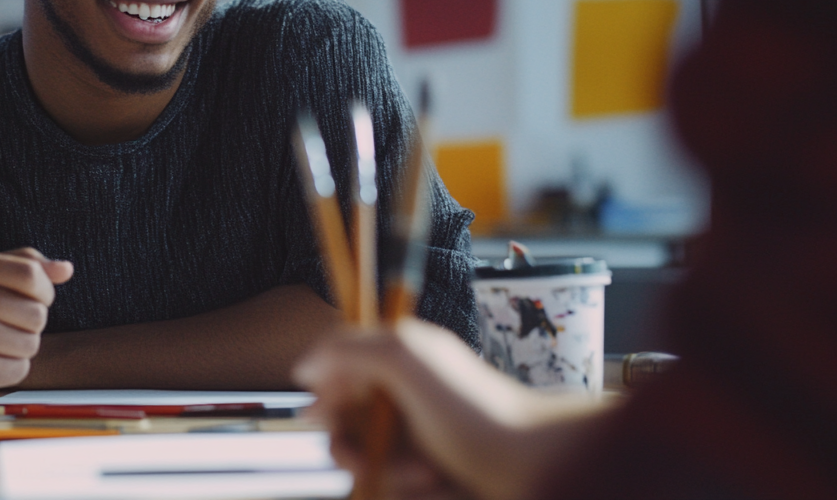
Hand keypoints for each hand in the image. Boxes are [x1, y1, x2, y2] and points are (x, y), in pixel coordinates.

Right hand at [0, 246, 73, 403]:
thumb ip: (17, 265)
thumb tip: (66, 269)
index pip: (30, 275)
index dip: (45, 290)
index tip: (36, 298)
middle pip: (36, 312)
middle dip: (31, 321)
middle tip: (6, 324)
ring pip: (31, 343)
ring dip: (21, 346)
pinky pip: (18, 370)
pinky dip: (9, 369)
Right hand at [294, 319, 610, 499]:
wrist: (534, 466)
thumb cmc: (475, 410)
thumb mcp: (406, 359)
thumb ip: (347, 349)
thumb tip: (302, 366)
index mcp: (397, 361)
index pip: (334, 373)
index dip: (324, 396)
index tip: (325, 414)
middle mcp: (402, 398)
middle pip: (340, 426)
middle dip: (352, 445)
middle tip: (369, 456)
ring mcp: (414, 441)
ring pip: (363, 464)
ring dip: (386, 473)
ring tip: (424, 475)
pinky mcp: (424, 476)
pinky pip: (388, 485)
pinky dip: (404, 488)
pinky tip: (433, 484)